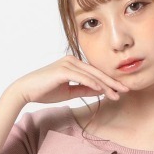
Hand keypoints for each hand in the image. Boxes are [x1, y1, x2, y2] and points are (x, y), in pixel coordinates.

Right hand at [11, 55, 129, 104]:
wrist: (26, 90)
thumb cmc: (45, 91)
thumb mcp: (69, 92)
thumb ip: (85, 89)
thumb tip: (101, 90)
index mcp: (74, 64)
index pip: (95, 73)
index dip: (109, 82)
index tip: (121, 91)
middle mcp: (72, 60)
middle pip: (97, 72)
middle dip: (113, 82)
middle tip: (127, 90)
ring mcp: (68, 63)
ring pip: (92, 75)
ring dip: (106, 85)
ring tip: (117, 94)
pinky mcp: (63, 70)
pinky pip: (82, 77)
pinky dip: (93, 83)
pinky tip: (103, 90)